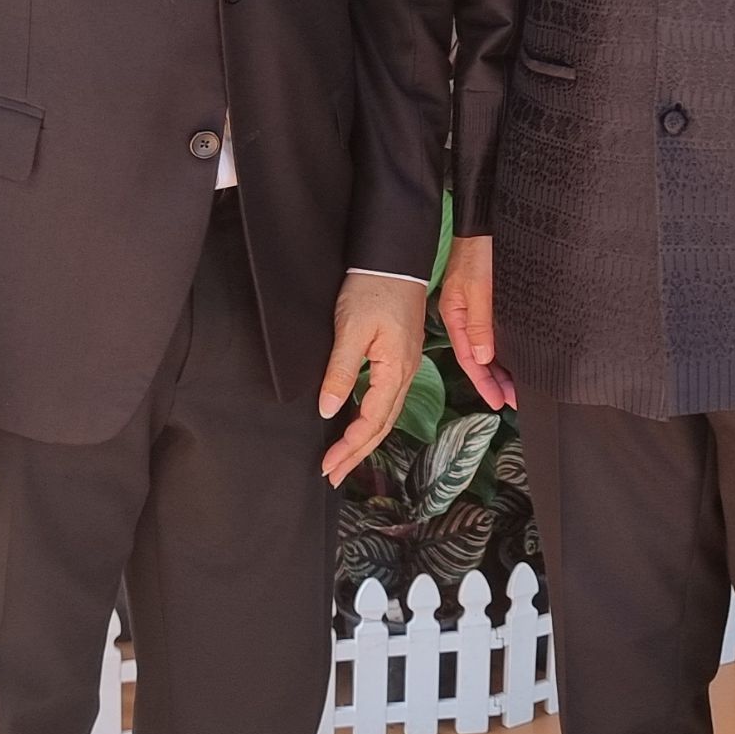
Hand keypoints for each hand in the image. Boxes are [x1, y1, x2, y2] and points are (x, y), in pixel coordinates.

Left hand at [318, 273, 427, 485]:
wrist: (394, 258)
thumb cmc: (374, 287)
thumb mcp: (351, 328)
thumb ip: (341, 371)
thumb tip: (329, 408)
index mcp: (396, 369)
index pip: (372, 420)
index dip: (349, 446)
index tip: (328, 465)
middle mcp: (406, 372)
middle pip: (382, 425)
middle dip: (357, 453)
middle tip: (334, 475)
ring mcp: (406, 365)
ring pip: (387, 414)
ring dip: (365, 439)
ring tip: (344, 460)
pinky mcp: (400, 356)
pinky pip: (388, 398)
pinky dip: (372, 418)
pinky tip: (359, 423)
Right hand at [437, 234, 516, 410]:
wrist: (484, 223)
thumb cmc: (478, 251)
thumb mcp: (479, 288)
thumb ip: (480, 324)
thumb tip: (482, 358)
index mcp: (455, 315)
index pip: (468, 358)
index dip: (483, 382)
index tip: (498, 402)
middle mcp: (463, 316)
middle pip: (477, 357)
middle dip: (493, 381)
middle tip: (513, 401)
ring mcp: (473, 309)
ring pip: (486, 348)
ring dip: (499, 369)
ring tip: (515, 388)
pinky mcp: (485, 300)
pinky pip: (491, 333)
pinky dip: (501, 350)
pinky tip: (512, 359)